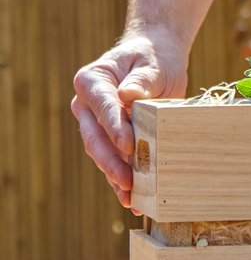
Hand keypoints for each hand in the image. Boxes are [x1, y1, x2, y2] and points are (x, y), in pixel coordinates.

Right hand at [71, 30, 187, 211]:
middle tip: (128, 180)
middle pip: (95, 137)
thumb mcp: (153, 65)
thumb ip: (142, 80)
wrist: (155, 59)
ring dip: (115, 177)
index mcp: (92, 81)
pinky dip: (121, 181)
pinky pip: (113, 162)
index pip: (103, 106)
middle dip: (111, 162)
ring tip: (131, 198)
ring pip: (102, 154)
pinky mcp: (109, 139)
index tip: (128, 146)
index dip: (114, 128)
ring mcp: (94, 124)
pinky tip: (133, 200)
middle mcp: (86, 105)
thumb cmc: (154, 59)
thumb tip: (128, 95)